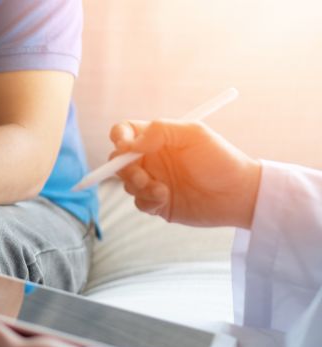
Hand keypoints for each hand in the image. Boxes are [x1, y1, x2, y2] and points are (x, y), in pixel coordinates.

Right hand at [110, 120, 261, 228]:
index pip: (125, 132)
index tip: (124, 146)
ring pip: (127, 183)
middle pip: (119, 160)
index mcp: (157, 138)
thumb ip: (160, 131)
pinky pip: (139, 202)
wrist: (239, 194)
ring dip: (139, 187)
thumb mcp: (193, 134)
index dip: (119, 136)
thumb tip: (130, 143)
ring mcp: (153, 181)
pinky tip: (165, 199)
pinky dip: (147, 201)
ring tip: (162, 191)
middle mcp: (152, 158)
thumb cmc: (220, 159)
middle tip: (142, 177)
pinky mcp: (157, 203)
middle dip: (124, 169)